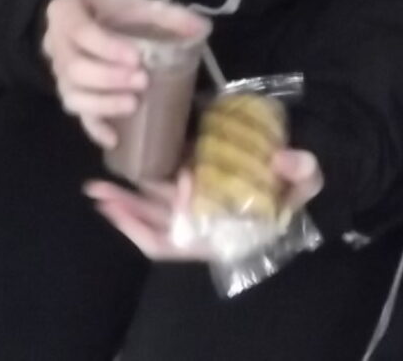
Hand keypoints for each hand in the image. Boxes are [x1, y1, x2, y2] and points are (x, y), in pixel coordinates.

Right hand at [42, 0, 205, 149]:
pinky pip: (76, 114)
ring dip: (103, 103)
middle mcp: (54, 44)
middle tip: (141, 81)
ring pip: (72, 94)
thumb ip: (165, 13)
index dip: (107, 47)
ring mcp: (58, 72)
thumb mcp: (134, 2)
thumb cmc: (110, 9)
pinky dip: (95, 128)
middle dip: (108, 78)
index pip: (81, 32)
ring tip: (133, 105)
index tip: (137, 58)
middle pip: (73, 67)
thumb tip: (202, 28)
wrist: (87, 16)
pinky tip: (114, 139)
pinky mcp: (69, 93)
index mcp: (65, 12)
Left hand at [84, 148, 322, 260]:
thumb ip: (301, 172)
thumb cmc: (295, 188)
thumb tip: (286, 159)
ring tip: (96, 185)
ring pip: (150, 214)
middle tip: (98, 193)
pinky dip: (140, 189)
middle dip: (126, 214)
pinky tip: (123, 172)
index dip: (163, 223)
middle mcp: (201, 230)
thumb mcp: (307, 180)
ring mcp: (191, 213)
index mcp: (223, 236)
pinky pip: (157, 199)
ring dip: (124, 201)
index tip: (164, 190)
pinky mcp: (188, 192)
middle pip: (155, 229)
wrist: (292, 183)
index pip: (180, 243)